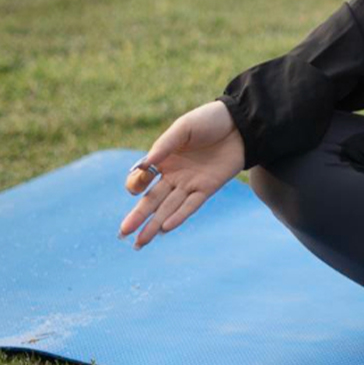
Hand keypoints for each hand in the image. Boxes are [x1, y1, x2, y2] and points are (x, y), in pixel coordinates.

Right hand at [118, 100, 245, 249]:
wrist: (240, 123)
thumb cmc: (209, 120)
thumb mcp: (183, 128)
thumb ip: (164, 146)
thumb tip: (144, 164)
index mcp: (163, 159)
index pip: (142, 179)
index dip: (136, 183)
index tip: (139, 181)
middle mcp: (174, 175)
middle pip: (152, 200)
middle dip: (137, 217)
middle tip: (123, 233)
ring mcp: (190, 183)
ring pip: (168, 208)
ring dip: (153, 225)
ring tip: (139, 243)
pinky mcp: (208, 187)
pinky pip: (191, 205)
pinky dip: (178, 217)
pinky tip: (164, 228)